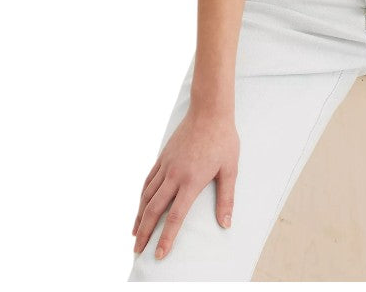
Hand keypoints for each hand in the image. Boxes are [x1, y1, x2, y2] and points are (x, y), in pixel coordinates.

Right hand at [132, 108, 239, 259]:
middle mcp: (174, 175)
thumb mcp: (230, 169)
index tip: (159, 254)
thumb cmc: (223, 140)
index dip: (166, 237)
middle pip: (153, 210)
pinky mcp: (163, 156)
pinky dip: (142, 196)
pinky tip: (141, 204)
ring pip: (147, 196)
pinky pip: (148, 180)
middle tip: (137, 251)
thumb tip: (226, 224)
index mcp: (191, 181)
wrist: (209, 112)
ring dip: (139, 217)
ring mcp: (166, 165)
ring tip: (135, 234)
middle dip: (145, 233)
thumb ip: (226, 198)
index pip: (175, 216)